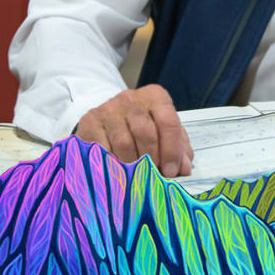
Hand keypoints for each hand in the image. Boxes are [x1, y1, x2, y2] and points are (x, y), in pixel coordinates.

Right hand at [75, 84, 193, 176]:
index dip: (172, 149)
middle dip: (152, 159)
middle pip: (145, 132)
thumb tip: (184, 168)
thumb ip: (177, 146)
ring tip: (137, 177)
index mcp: (155, 96)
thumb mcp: (163, 130)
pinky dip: (112, 165)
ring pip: (123, 143)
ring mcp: (108, 109)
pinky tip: (117, 174)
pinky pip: (102, 150)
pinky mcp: (90, 122)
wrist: (108, 116)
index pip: (168, 121)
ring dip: (132, 166)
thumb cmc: (142, 125)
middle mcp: (131, 98)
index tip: (171, 171)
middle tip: (153, 177)